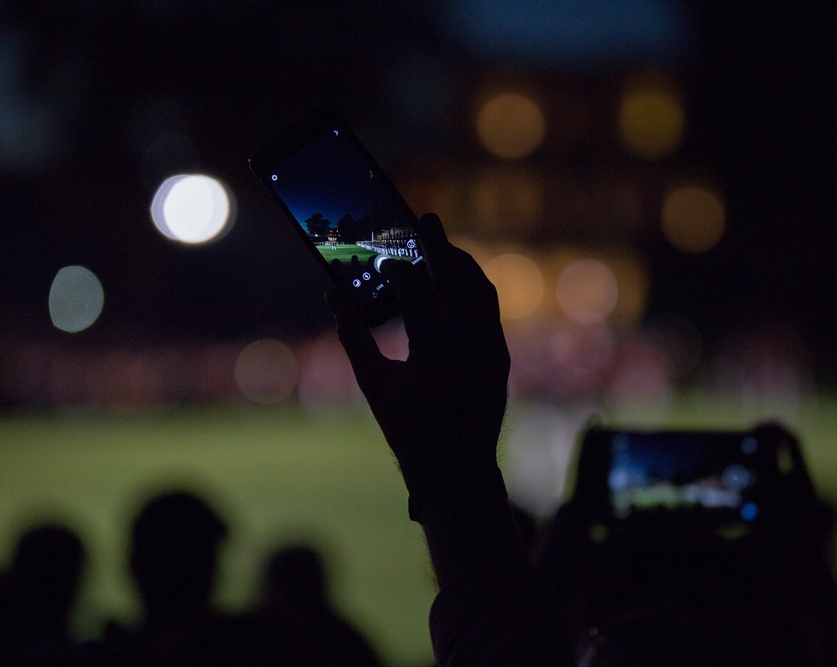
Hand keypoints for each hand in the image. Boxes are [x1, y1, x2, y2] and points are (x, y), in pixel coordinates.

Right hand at [327, 213, 510, 504]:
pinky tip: (457, 278)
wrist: (458, 469)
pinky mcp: (501, 355)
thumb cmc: (409, 431)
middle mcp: (468, 347)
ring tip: (441, 245)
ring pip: (481, 290)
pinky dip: (473, 287)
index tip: (386, 257)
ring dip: (461, 263)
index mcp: (432, 356)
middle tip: (426, 219)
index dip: (399, 271)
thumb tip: (335, 298)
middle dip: (439, 245)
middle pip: (456, 280)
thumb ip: (353, 339)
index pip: (416, 296)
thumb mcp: (374, 386)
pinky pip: (490, 308)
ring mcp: (490, 350)